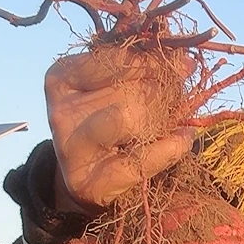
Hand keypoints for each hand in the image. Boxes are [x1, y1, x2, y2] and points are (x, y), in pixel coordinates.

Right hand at [45, 48, 194, 213]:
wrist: (90, 174)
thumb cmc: (108, 118)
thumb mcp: (118, 84)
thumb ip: (146, 66)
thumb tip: (183, 59)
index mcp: (62, 78)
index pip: (116, 59)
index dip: (156, 61)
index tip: (181, 64)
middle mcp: (60, 113)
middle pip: (128, 90)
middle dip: (162, 93)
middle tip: (175, 99)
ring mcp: (73, 150)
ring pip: (129, 117)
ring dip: (160, 118)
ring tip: (168, 121)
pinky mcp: (93, 184)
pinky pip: (145, 158)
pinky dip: (173, 146)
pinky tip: (180, 138)